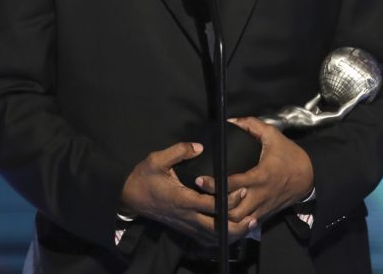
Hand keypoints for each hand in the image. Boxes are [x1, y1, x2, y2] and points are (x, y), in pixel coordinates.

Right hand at [120, 142, 251, 244]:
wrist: (129, 197)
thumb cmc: (144, 177)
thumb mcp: (156, 159)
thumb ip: (179, 151)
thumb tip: (199, 146)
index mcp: (182, 199)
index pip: (211, 204)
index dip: (228, 199)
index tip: (242, 189)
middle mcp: (186, 216)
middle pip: (216, 227)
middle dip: (236, 224)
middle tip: (252, 216)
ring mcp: (185, 224)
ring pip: (212, 236)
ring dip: (231, 233)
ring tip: (248, 225)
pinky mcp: (184, 228)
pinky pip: (205, 237)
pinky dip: (220, 236)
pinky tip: (231, 231)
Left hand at [197, 117, 313, 226]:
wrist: (310, 177)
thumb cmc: (290, 155)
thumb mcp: (273, 135)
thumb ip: (252, 125)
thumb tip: (232, 120)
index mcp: (260, 176)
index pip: (232, 184)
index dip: (214, 185)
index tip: (200, 180)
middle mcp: (260, 195)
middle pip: (233, 210)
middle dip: (216, 206)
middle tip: (200, 197)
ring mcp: (262, 207)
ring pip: (238, 222)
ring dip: (224, 217)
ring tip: (210, 207)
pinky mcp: (265, 214)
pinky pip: (247, 224)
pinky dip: (234, 223)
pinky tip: (224, 215)